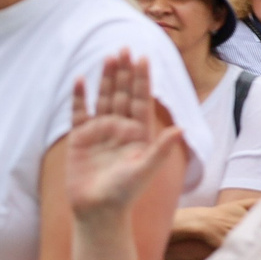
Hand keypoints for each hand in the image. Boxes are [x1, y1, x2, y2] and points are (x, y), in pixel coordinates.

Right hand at [65, 52, 183, 220]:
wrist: (97, 211)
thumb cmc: (124, 194)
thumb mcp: (145, 170)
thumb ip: (161, 149)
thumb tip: (181, 129)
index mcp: (139, 134)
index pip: (141, 100)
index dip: (142, 79)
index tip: (144, 57)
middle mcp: (120, 128)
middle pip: (122, 94)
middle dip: (124, 72)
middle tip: (125, 48)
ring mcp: (100, 132)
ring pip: (104, 98)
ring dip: (105, 78)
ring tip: (108, 56)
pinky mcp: (80, 139)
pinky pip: (79, 113)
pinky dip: (79, 97)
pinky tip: (80, 81)